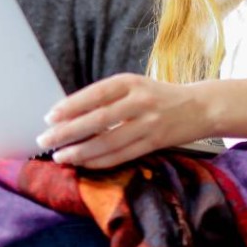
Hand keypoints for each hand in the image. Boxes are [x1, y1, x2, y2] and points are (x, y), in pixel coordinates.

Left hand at [37, 73, 213, 168]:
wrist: (200, 108)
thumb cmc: (158, 96)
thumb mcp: (135, 86)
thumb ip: (107, 98)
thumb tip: (68, 115)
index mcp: (131, 82)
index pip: (95, 94)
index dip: (70, 106)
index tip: (49, 117)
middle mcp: (140, 101)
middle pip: (98, 119)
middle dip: (68, 132)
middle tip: (45, 141)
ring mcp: (149, 123)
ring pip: (109, 142)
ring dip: (81, 151)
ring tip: (60, 157)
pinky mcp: (155, 143)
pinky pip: (123, 155)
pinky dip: (100, 161)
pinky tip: (84, 164)